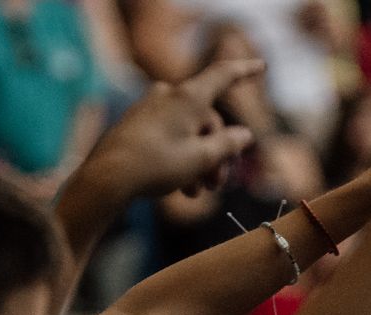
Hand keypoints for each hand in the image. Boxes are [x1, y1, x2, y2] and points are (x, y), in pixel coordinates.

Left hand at [82, 58, 261, 203]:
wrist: (108, 177)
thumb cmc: (156, 165)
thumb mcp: (201, 160)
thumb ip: (228, 145)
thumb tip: (245, 135)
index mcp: (188, 97)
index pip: (223, 75)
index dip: (245, 70)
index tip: (262, 65)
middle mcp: (169, 95)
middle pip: (207, 119)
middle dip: (217, 152)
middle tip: (217, 184)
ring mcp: (151, 107)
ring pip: (189, 131)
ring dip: (199, 161)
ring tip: (196, 191)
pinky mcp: (138, 123)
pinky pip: (170, 136)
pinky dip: (180, 158)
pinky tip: (180, 186)